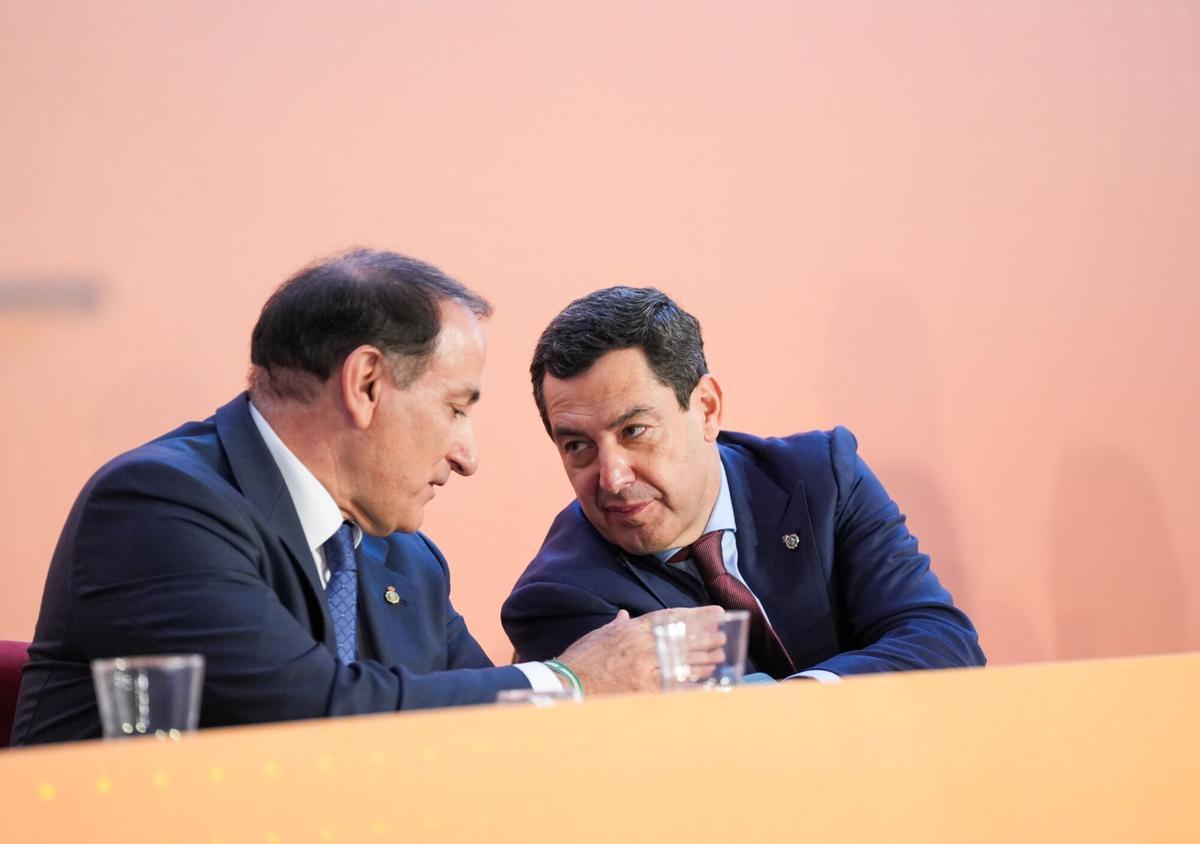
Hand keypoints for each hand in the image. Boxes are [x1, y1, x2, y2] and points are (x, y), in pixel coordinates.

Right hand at [555, 606, 725, 694]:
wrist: (569, 685)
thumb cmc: (583, 660)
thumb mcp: (600, 635)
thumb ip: (618, 625)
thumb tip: (626, 616)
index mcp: (633, 629)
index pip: (672, 618)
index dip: (697, 615)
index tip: (716, 613)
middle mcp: (642, 646)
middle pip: (683, 638)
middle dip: (705, 636)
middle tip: (723, 634)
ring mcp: (645, 668)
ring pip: (683, 660)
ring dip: (703, 658)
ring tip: (718, 654)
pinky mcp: (646, 690)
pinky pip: (676, 684)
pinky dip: (692, 681)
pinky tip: (705, 678)